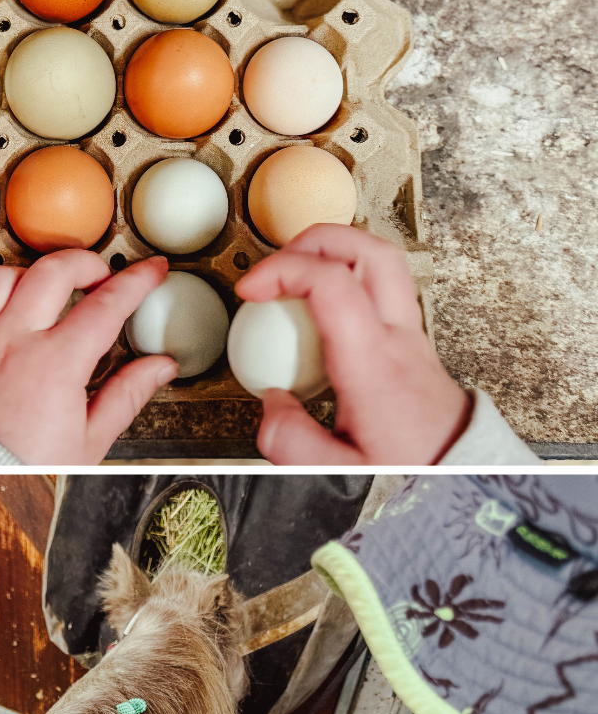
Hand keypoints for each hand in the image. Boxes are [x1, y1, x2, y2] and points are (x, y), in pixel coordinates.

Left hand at [0, 251, 176, 463]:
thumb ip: (127, 394)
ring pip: (7, 275)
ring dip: (37, 273)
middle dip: (88, 263)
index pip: (106, 305)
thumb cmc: (25, 464)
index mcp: (56, 363)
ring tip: (55, 287)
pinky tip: (13, 304)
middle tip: (103, 276)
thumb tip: (160, 367)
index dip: (136, 280)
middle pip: (55, 271)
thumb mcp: (89, 439)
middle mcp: (15, 341)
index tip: (152, 269)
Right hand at [234, 226, 468, 463]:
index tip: (250, 291)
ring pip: (382, 260)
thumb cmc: (413, 467)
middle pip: (368, 250)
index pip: (333, 283)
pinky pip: (381, 286)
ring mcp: (410, 332)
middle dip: (312, 242)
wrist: (462, 471)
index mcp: (374, 362)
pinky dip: (346, 278)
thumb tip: (270, 404)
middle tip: (275, 266)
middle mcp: (398, 336)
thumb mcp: (340, 470)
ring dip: (334, 252)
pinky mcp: (411, 339)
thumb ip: (291, 441)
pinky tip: (319, 307)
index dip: (283, 271)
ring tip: (297, 275)